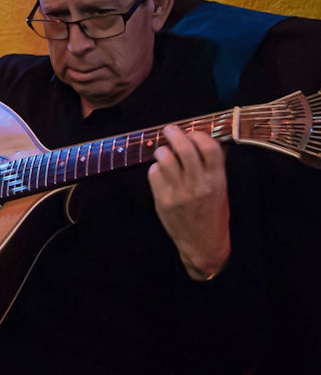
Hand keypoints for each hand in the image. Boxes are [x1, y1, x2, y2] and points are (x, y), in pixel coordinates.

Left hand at [147, 125, 230, 280]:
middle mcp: (198, 184)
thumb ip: (213, 165)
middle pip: (184, 148)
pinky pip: (154, 173)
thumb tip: (203, 138)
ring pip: (165, 158)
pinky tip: (161, 172)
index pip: (209, 147)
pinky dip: (156, 169)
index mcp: (217, 180)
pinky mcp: (163, 200)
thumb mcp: (221, 188)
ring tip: (164, 152)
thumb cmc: (213, 213)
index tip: (192, 133)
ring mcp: (178, 192)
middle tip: (170, 130)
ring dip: (162, 151)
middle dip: (175, 134)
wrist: (202, 244)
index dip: (198, 135)